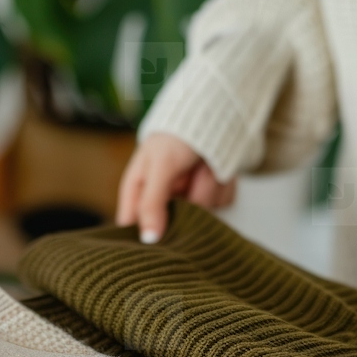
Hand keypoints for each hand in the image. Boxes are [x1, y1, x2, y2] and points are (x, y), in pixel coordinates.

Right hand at [117, 133, 236, 242]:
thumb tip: (148, 239)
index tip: (162, 240)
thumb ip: (151, 203)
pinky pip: (221, 203)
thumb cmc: (175, 136)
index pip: (133, 230)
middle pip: (176, 227)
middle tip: (191, 170)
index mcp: (138, 194)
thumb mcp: (160, 166)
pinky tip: (216, 167)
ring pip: (203, 214)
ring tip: (203, 163)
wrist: (212, 115)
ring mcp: (189, 202)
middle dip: (189, 198)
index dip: (145, 240)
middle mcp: (163, 202)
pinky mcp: (212, 199)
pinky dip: (222, 184)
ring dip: (208, 185)